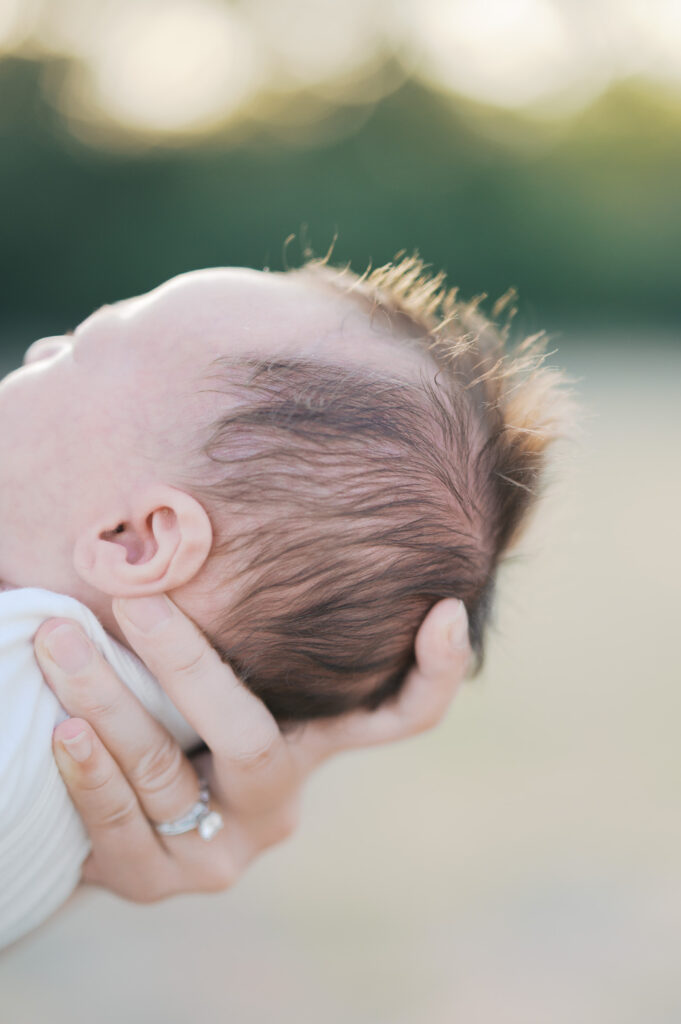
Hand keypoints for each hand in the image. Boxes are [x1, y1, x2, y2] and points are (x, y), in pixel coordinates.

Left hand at [34, 596, 469, 901]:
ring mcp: (221, 852)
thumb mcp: (208, 671)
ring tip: (58, 639)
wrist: (104, 813)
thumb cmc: (168, 714)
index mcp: (310, 746)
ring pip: (166, 772)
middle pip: (252, 737)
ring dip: (106, 699)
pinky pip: (121, 823)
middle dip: (188, 662)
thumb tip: (201, 518)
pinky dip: (90, 772)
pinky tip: (62, 730)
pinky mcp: (156, 881)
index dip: (435, 673)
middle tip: (137, 594)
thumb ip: (231, 624)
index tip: (444, 608)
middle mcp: (277, 805)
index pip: (399, 718)